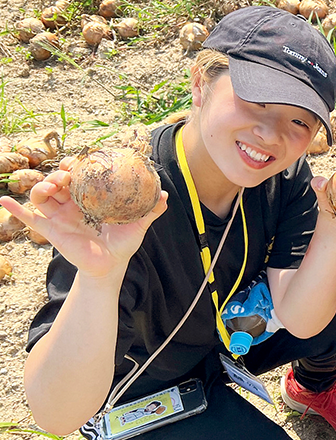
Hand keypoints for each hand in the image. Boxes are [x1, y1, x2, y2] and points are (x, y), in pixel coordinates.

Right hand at [0, 157, 168, 278]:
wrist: (110, 266)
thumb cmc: (122, 243)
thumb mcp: (137, 224)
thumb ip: (150, 210)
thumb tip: (164, 196)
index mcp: (89, 198)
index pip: (78, 176)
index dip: (75, 165)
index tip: (78, 161)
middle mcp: (72, 204)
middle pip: (57, 182)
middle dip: (58, 174)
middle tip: (66, 174)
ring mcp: (59, 216)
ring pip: (42, 195)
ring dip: (42, 186)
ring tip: (52, 186)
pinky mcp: (50, 230)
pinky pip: (28, 218)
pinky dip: (14, 209)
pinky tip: (4, 200)